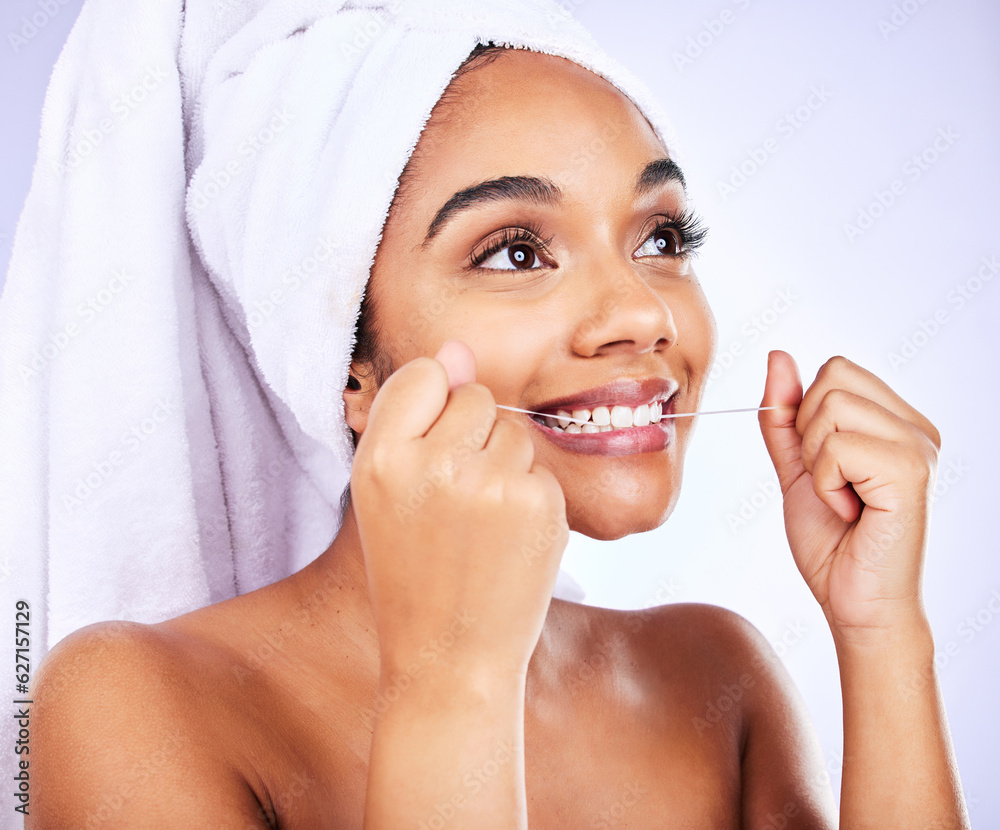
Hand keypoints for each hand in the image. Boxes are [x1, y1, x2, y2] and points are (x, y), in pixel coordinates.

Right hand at [350, 339, 567, 685]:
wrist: (448, 657)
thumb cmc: (412, 573)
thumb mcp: (388, 494)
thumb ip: (416, 418)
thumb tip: (459, 348)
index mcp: (380, 459)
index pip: (425, 373)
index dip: (434, 406)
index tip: (431, 446)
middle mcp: (432, 465)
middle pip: (475, 396)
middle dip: (472, 435)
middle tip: (455, 500)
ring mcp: (490, 485)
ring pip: (512, 430)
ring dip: (505, 464)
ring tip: (480, 524)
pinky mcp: (538, 504)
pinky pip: (540, 469)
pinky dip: (531, 497)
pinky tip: (508, 540)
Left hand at [758, 352, 940, 641]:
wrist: (855, 604)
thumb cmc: (832, 542)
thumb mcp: (796, 466)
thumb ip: (785, 414)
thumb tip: (778, 356)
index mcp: (897, 422)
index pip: (834, 371)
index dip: (807, 418)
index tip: (826, 469)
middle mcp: (917, 429)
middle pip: (831, 378)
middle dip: (808, 434)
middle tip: (833, 484)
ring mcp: (919, 447)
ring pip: (830, 406)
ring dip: (817, 461)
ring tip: (843, 499)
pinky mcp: (910, 471)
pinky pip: (836, 445)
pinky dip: (825, 482)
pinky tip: (851, 511)